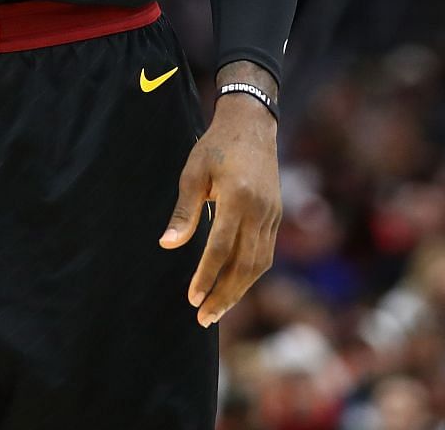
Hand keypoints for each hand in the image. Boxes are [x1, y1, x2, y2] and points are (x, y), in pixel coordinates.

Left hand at [158, 78, 280, 326]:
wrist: (252, 126)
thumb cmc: (215, 148)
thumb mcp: (193, 173)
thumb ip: (183, 211)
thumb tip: (169, 245)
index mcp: (237, 197)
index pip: (220, 248)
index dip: (205, 276)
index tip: (192, 298)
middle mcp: (259, 210)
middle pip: (243, 265)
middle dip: (223, 295)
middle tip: (203, 318)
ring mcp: (271, 215)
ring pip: (258, 264)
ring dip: (238, 291)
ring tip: (216, 310)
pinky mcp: (276, 217)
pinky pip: (265, 254)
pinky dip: (249, 275)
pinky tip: (233, 287)